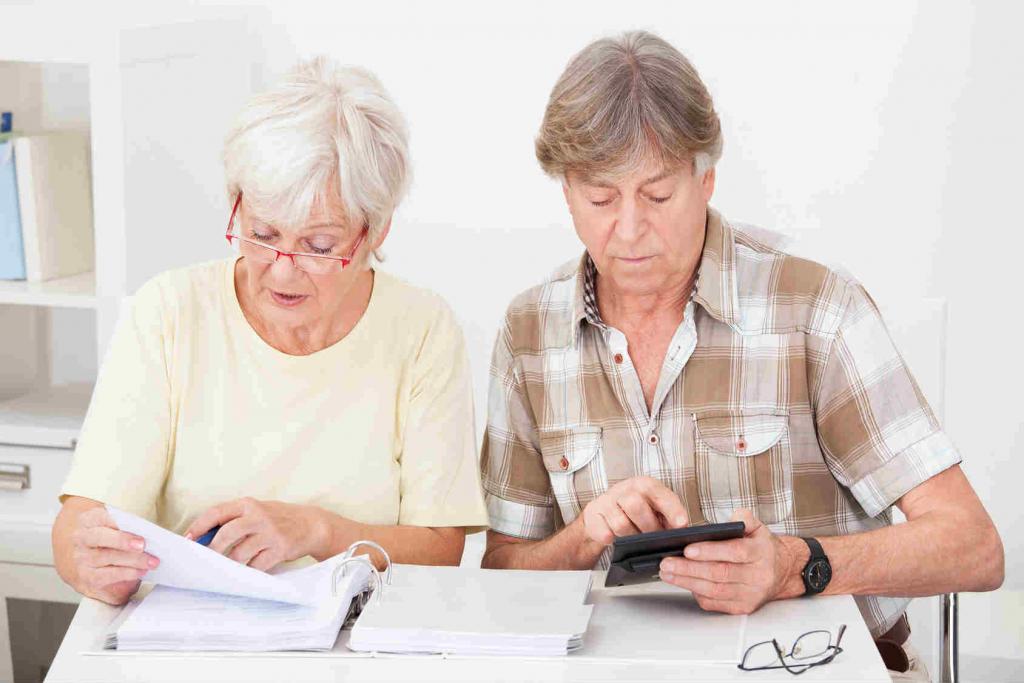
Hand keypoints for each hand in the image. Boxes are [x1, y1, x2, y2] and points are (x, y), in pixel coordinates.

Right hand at [68, 506, 159, 604]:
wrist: (97, 565)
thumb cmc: (113, 541)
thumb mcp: (118, 528)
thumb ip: (128, 526)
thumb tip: (148, 532)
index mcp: (89, 520)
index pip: (99, 517)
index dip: (116, 521)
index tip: (135, 524)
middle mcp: (82, 538)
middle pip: (99, 537)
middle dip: (122, 540)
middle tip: (142, 545)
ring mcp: (82, 559)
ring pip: (106, 557)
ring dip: (132, 560)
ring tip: (151, 561)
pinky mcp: (87, 577)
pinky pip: (107, 576)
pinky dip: (126, 573)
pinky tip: (141, 571)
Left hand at [185, 498, 326, 571]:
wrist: (311, 525)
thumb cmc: (278, 519)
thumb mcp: (257, 511)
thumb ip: (235, 520)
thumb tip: (205, 537)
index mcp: (248, 504)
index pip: (217, 513)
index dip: (199, 526)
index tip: (188, 539)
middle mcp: (259, 517)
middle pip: (226, 534)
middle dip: (212, 549)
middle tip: (205, 559)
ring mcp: (270, 533)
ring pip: (239, 554)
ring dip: (230, 563)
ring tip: (227, 567)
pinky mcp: (280, 549)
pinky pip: (256, 566)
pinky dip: (249, 570)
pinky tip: (249, 570)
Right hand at [580, 476, 688, 545]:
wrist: (603, 516)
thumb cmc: (635, 513)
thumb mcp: (654, 510)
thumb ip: (669, 517)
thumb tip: (682, 530)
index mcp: (643, 485)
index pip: (658, 492)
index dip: (671, 508)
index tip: (681, 524)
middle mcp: (624, 489)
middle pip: (636, 505)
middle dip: (649, 527)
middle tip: (654, 538)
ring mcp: (606, 501)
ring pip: (620, 523)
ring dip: (631, 536)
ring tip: (636, 539)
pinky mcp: (593, 514)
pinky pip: (604, 533)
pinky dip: (612, 540)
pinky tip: (616, 540)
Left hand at [658, 509, 800, 614]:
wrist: (782, 572)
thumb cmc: (762, 548)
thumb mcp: (758, 527)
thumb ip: (745, 518)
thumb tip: (733, 518)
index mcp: (761, 553)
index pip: (734, 552)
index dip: (710, 551)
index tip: (687, 549)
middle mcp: (758, 576)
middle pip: (720, 574)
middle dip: (689, 569)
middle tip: (667, 563)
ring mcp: (750, 595)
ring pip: (715, 591)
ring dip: (687, 582)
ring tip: (667, 573)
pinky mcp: (743, 608)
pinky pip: (715, 603)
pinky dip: (696, 593)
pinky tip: (682, 584)